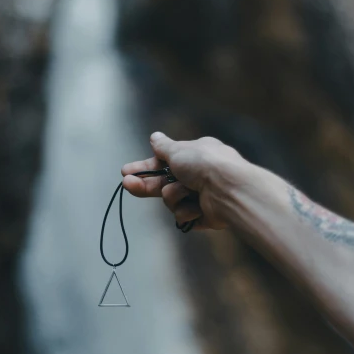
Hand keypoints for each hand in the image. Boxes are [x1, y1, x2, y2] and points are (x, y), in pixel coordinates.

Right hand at [122, 132, 251, 230]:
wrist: (228, 189)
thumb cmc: (204, 164)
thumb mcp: (178, 150)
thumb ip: (163, 147)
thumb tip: (154, 137)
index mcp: (193, 156)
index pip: (163, 163)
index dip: (144, 168)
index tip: (126, 172)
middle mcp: (197, 175)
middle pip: (163, 183)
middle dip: (145, 185)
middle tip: (128, 184)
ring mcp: (200, 197)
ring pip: (171, 200)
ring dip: (174, 196)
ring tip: (185, 192)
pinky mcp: (202, 216)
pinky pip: (183, 216)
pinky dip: (187, 211)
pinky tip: (196, 208)